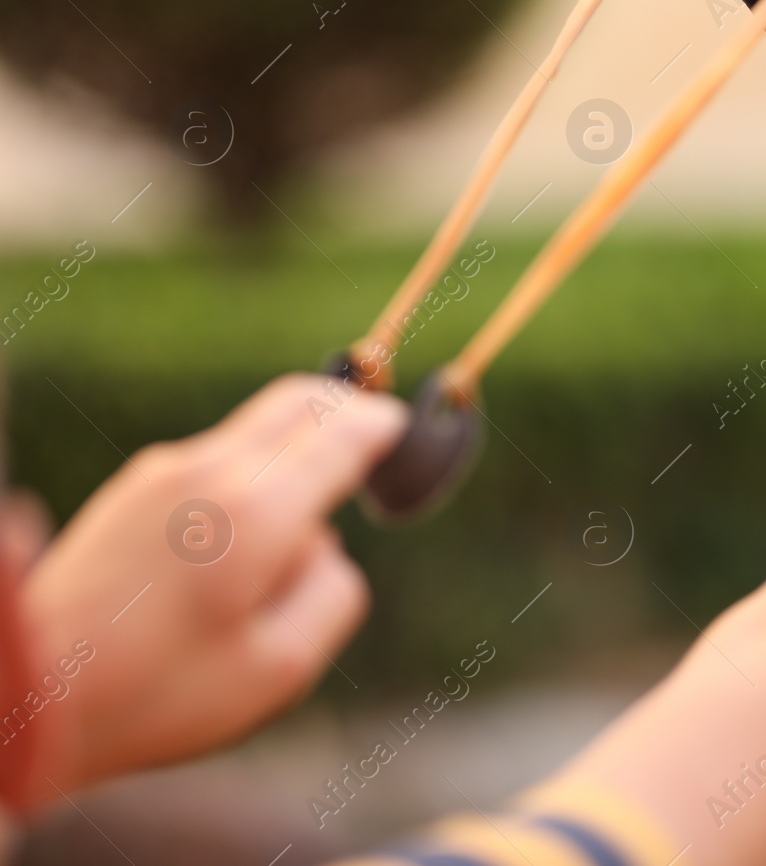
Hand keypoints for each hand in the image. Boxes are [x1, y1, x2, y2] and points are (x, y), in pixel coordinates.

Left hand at [15, 374, 403, 807]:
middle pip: (299, 400)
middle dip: (345, 408)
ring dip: (295, 446)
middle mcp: (212, 470)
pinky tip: (242, 536)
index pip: (343, 433)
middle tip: (372, 433)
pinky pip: (216, 456)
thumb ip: (334, 595)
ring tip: (302, 516)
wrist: (30, 688)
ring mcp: (165, 471)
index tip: (402, 430)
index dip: (383, 427)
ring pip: (256, 427)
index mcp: (258, 511)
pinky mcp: (134, 488)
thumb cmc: (156, 690)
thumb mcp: (279, 668)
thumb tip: (328, 547)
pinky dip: (251, 469)